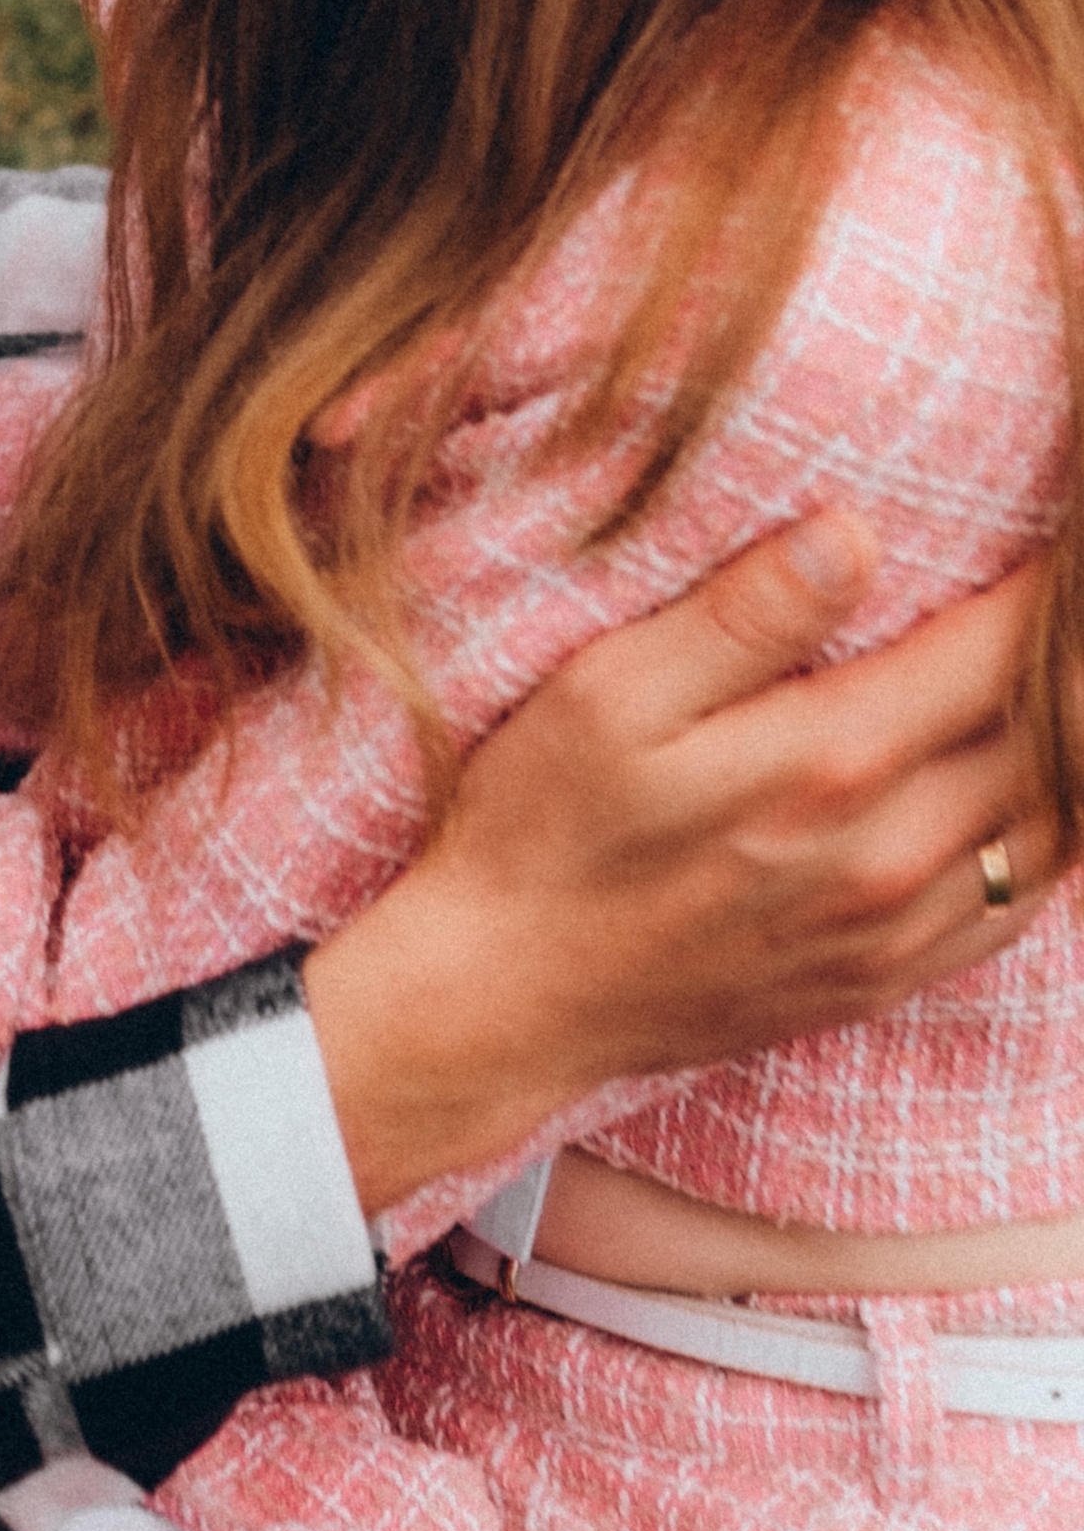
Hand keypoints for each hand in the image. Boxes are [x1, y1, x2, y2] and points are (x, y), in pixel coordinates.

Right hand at [303, 510, 1059, 1221]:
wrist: (504, 999)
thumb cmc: (540, 830)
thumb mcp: (606, 696)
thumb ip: (739, 617)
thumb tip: (854, 535)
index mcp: (826, 762)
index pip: (998, 653)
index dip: (1047, 587)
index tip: (1057, 531)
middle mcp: (887, 853)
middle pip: (1048, 737)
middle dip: (1063, 658)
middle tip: (1063, 592)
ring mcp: (892, 930)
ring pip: (1052, 829)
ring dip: (1068, 747)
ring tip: (1054, 677)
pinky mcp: (882, 980)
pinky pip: (1018, 910)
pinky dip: (1049, 840)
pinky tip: (1034, 792)